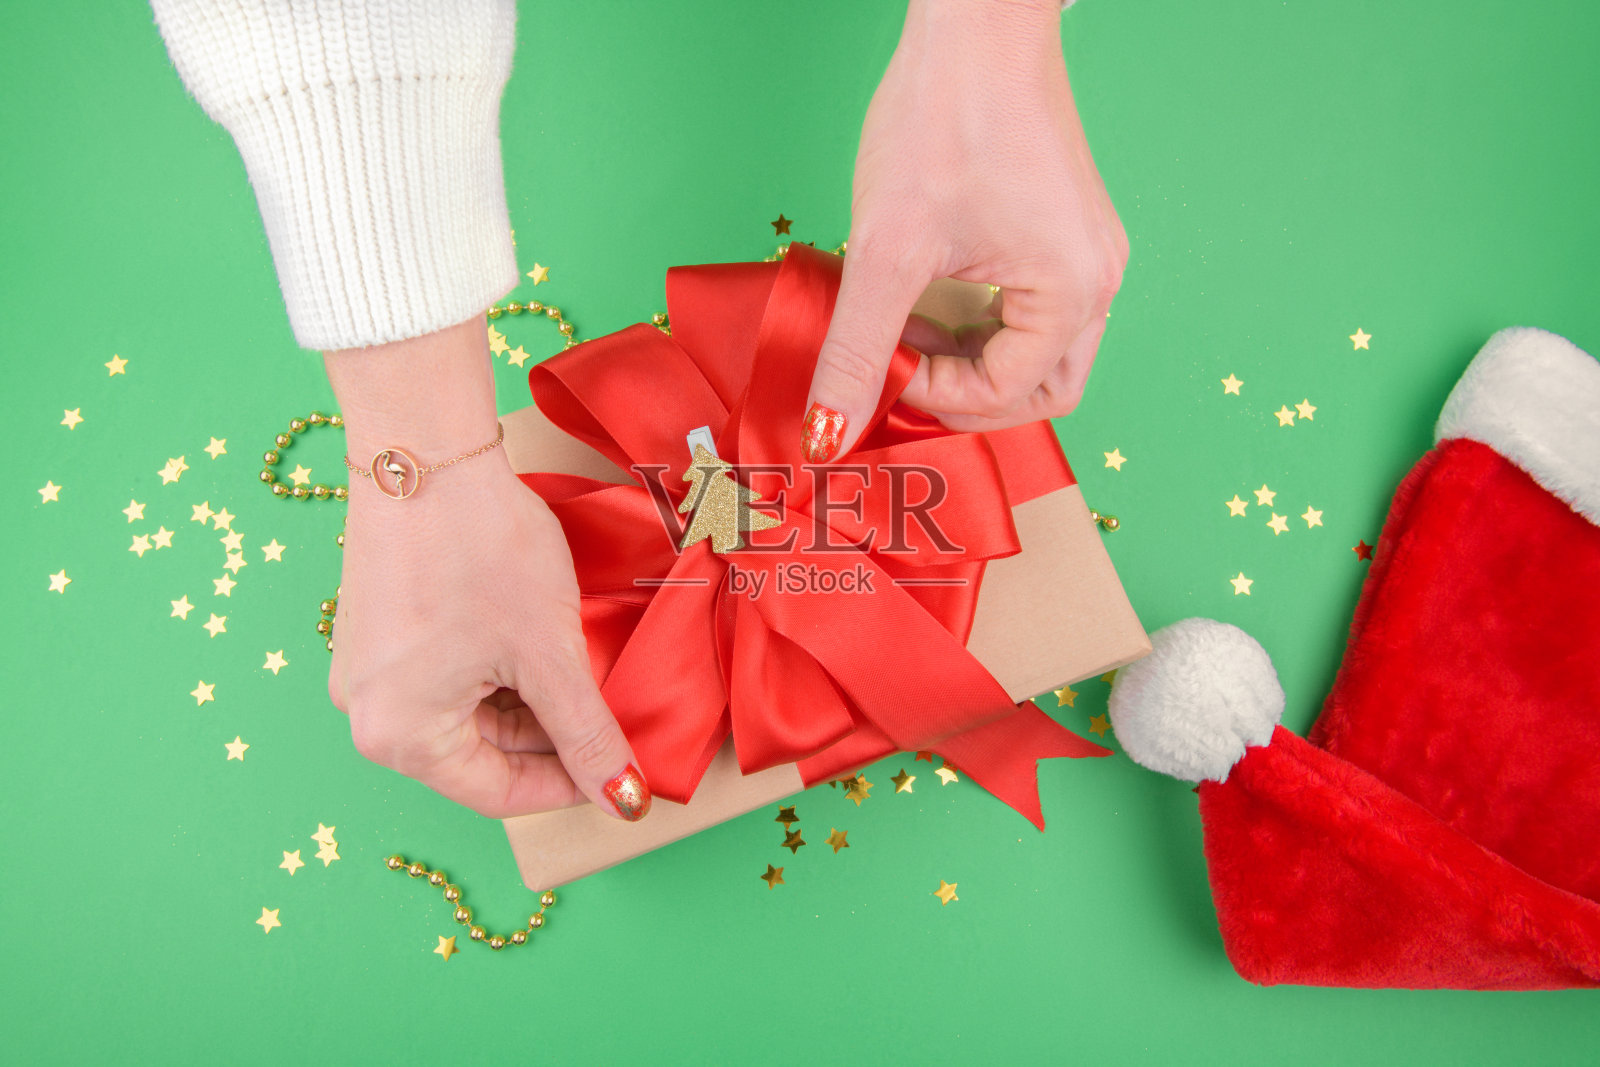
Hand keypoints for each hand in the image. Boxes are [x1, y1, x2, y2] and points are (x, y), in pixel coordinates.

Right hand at [323, 317, 650, 820]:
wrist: (426, 448)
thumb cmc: (482, 550)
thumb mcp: (548, 654)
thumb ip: (587, 734)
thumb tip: (622, 800)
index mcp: (400, 737)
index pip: (498, 793)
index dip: (571, 785)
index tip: (621, 771)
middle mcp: (369, 713)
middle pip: (481, 752)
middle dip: (551, 734)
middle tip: (610, 709)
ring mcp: (368, 669)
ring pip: (468, 710)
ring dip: (527, 697)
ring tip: (576, 661)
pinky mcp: (376, 628)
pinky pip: (446, 673)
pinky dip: (497, 667)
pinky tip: (537, 636)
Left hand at [802, 0, 1127, 461]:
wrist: (977, 23)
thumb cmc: (944, 118)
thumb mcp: (886, 250)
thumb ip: (858, 349)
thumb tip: (828, 431)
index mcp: (1074, 293)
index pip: (1007, 394)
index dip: (935, 397)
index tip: (880, 366)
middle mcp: (1098, 281)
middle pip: (1041, 389)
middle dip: (968, 397)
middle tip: (902, 378)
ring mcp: (1087, 255)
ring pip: (1036, 354)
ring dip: (971, 360)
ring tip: (909, 330)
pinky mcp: (1064, 233)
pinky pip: (1030, 309)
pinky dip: (979, 323)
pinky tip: (926, 295)